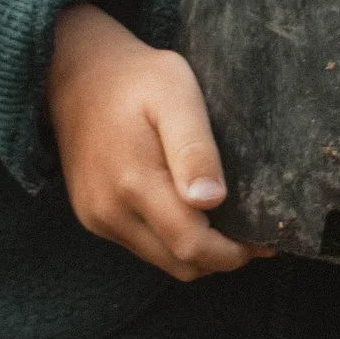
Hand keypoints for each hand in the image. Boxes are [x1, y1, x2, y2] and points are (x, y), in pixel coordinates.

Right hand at [47, 3, 264, 279]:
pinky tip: (188, 212)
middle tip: (251, 232)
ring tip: (224, 222)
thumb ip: (194, 149)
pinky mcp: (92, 217)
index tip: (264, 239)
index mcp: (134, 182)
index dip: (234, 253)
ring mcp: (97, 217)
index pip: (193, 246)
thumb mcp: (176, 94)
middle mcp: (110, 211)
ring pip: (162, 260)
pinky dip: (170, 241)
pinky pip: (142, 247)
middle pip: (180, 264)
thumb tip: (211, 201)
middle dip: (221, 257)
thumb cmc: (136, 79)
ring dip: (196, 252)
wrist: (75, 73)